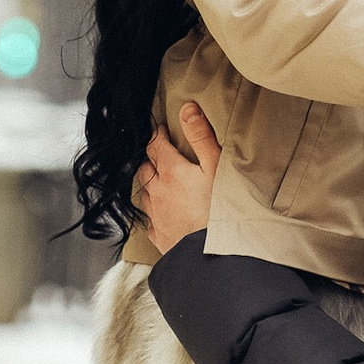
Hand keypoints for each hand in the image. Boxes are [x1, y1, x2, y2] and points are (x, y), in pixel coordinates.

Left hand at [135, 101, 220, 248]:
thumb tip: (187, 109)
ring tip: (159, 182)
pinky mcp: (159, 236)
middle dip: (151, 159)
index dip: (157, 135)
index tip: (161, 131)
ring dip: (150, 184)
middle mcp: (158, 192)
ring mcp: (157, 215)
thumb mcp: (216, 166)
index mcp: (171, 172)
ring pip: (144, 193)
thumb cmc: (220, 209)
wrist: (214, 254)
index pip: (155, 146)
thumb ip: (201, 137)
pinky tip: (160, 213)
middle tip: (160, 155)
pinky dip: (153, 211)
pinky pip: (149, 219)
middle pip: (145, 168)